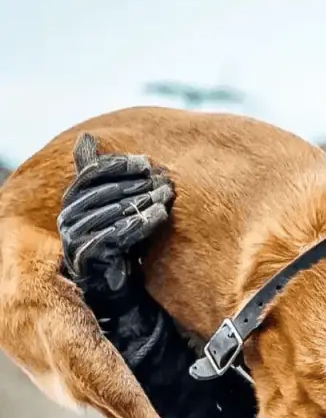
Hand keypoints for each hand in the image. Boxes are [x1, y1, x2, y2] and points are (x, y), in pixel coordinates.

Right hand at [58, 133, 174, 293]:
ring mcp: (74, 237)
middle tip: (165, 182)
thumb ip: (102, 174)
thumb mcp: (110, 204)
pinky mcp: (86, 256)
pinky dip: (138, 225)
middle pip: (106, 192)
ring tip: (166, 198)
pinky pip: (114, 236)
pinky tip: (158, 217)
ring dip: (142, 203)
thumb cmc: (116, 238)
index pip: (93, 172)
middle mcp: (67, 216)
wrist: (112, 282)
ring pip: (112, 213)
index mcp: (72, 199)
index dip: (120, 165)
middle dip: (137, 185)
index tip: (147, 162)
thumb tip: (86, 135)